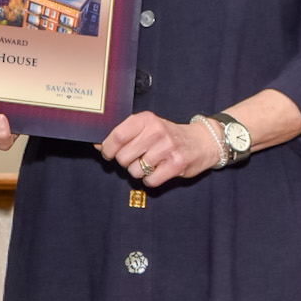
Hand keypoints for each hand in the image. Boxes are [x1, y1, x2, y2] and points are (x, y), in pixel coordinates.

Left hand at [98, 112, 218, 187]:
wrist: (202, 141)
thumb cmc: (168, 136)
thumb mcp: (147, 128)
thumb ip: (124, 135)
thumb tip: (98, 145)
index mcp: (146, 119)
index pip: (117, 136)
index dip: (108, 148)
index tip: (108, 153)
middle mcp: (156, 132)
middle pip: (123, 157)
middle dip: (125, 163)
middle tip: (136, 159)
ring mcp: (167, 148)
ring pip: (135, 171)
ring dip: (138, 172)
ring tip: (150, 164)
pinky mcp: (176, 164)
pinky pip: (150, 181)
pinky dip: (150, 180)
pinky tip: (158, 171)